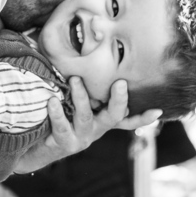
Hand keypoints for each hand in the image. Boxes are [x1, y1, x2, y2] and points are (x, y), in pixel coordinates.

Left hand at [41, 77, 161, 159]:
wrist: (37, 145)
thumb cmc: (59, 114)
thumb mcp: (76, 101)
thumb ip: (87, 86)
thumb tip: (93, 51)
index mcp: (103, 119)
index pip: (128, 118)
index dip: (143, 117)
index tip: (158, 110)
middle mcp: (97, 129)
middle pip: (114, 116)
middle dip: (118, 100)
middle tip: (120, 83)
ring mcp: (82, 137)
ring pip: (86, 116)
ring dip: (81, 97)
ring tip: (74, 79)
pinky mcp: (65, 143)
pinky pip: (62, 127)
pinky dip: (58, 113)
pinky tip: (53, 100)